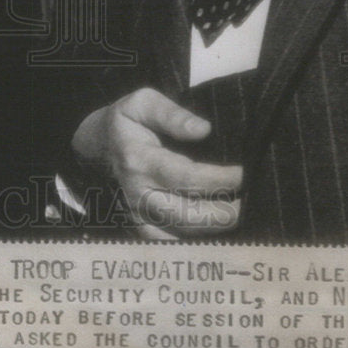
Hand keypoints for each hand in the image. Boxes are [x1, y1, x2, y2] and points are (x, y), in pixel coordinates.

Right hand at [72, 87, 242, 239]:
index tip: (244, 175)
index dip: (218, 180)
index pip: (185, 177)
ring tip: (239, 217)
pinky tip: (218, 234)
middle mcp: (137, 191)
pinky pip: (169, 245)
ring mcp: (137, 213)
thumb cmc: (127, 121)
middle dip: (222, 213)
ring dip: (213, 230)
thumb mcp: (143, 102)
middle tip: (250, 204)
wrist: (97, 145)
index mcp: (138, 159)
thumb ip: (172, 114)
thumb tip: (203, 130)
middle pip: (185, 214)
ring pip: (179, 234)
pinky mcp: (140, 226)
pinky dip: (194, 244)